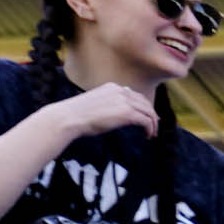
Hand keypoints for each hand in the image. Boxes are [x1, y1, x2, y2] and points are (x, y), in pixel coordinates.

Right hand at [36, 83, 161, 143]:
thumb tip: (119, 114)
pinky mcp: (126, 113)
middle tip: (153, 127)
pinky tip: (147, 136)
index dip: (144, 107)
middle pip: (145, 102)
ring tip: (151, 134)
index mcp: (113, 87)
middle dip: (152, 115)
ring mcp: (124, 101)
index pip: (135, 95)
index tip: (147, 117)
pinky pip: (146, 120)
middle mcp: (121, 91)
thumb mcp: (97, 103)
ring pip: (149, 112)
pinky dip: (150, 128)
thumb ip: (110, 104)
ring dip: (153, 124)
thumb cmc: (78, 114)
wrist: (70, 117)